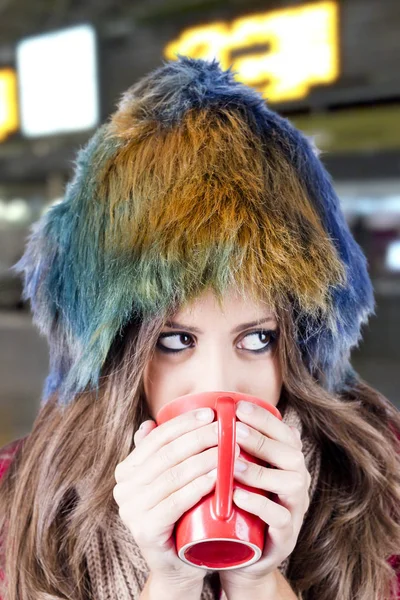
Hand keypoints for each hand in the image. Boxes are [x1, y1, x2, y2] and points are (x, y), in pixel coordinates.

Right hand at [112, 407, 239, 588]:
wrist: (177, 564)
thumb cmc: (179, 516)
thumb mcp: (167, 481)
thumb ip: (157, 454)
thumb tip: (150, 422)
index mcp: (127, 469)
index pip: (158, 438)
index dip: (185, 423)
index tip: (211, 413)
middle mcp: (124, 487)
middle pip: (168, 454)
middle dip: (200, 437)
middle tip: (227, 430)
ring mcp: (131, 509)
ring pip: (174, 475)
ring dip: (206, 459)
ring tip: (230, 450)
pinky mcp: (145, 530)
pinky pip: (175, 502)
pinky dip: (198, 486)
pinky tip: (218, 476)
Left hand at [219, 401, 310, 592]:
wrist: (240, 556)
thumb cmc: (235, 507)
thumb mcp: (235, 474)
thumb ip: (228, 446)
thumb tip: (201, 414)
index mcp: (286, 463)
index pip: (284, 433)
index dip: (264, 419)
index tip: (239, 407)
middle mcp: (296, 482)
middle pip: (291, 454)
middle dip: (261, 439)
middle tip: (233, 430)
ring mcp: (293, 510)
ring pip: (291, 484)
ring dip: (260, 472)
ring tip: (233, 464)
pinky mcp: (285, 537)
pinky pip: (280, 519)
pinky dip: (261, 506)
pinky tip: (239, 497)